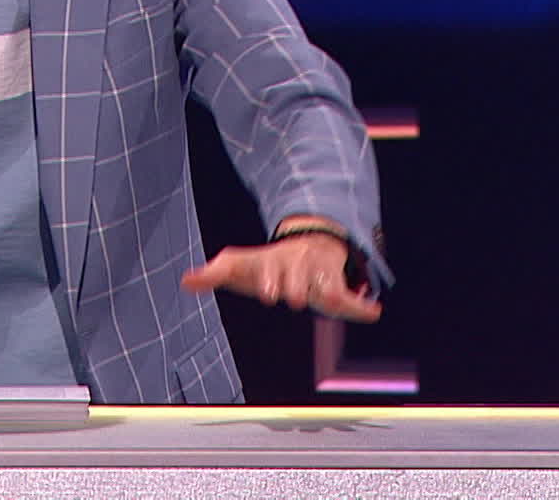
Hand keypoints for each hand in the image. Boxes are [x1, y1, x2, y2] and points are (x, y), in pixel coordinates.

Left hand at [181, 235, 381, 322]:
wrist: (304, 245)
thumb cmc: (266, 264)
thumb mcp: (240, 266)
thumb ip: (214, 274)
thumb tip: (185, 281)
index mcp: (272, 265)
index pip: (268, 272)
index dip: (268, 281)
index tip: (267, 294)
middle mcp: (297, 267)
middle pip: (297, 279)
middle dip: (295, 287)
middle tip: (293, 298)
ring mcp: (318, 275)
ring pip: (326, 285)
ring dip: (329, 293)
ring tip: (336, 300)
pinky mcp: (337, 287)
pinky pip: (350, 298)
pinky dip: (362, 305)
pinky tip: (373, 312)